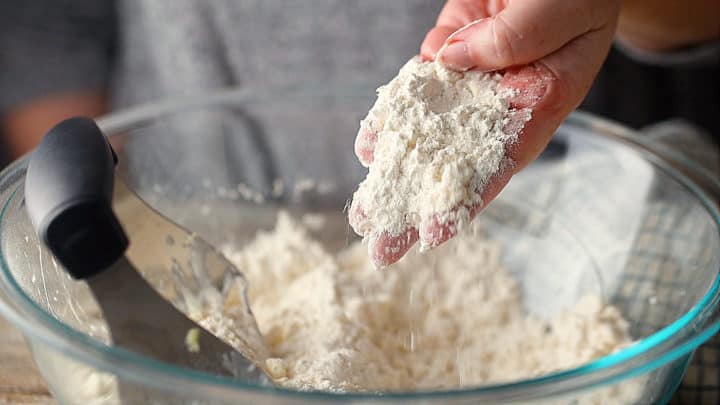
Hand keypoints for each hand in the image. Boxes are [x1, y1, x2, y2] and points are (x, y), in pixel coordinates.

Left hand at [352, 0, 620, 266]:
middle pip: (454, 161)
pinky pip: (414, 90)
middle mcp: (499, 102)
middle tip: (384, 245)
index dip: (466, 200)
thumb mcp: (562, 12)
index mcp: (540, 101)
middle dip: (417, 203)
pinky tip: (369, 145)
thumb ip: (514, 39)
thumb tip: (447, 63)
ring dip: (395, 170)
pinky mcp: (446, 53)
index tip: (432, 234)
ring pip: (426, 133)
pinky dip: (390, 117)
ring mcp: (469, 79)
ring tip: (367, 210)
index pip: (500, 162)